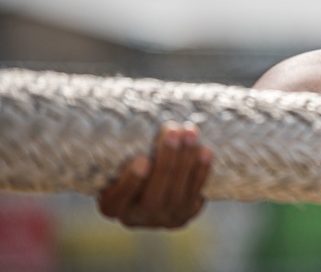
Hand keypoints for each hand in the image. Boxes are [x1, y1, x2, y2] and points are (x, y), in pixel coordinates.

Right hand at [97, 121, 211, 228]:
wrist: (157, 180)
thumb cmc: (131, 156)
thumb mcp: (117, 156)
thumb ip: (119, 144)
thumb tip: (119, 105)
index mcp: (111, 206)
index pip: (116, 200)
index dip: (130, 182)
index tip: (142, 160)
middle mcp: (135, 218)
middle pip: (153, 195)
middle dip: (166, 160)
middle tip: (172, 129)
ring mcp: (163, 219)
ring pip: (177, 194)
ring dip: (186, 160)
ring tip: (190, 131)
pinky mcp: (186, 214)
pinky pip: (195, 194)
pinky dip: (201, 171)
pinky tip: (205, 150)